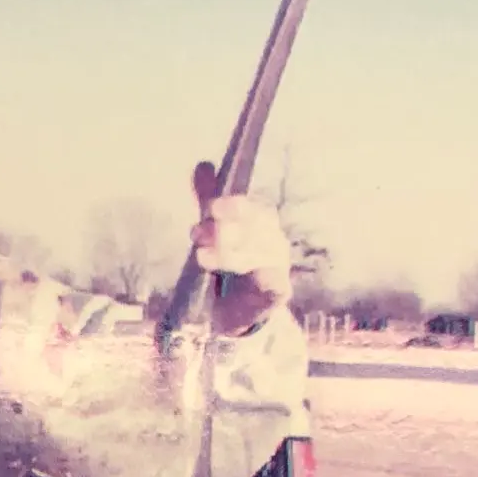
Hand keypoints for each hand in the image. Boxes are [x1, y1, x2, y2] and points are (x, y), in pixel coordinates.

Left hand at [189, 161, 293, 335]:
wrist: (237, 312)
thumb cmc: (227, 266)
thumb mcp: (215, 231)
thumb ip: (208, 200)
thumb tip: (203, 164)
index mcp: (260, 219)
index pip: (250, 207)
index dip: (233, 205)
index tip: (211, 207)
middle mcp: (273, 238)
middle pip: (256, 229)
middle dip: (224, 230)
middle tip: (196, 233)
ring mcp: (279, 264)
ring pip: (259, 254)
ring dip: (229, 254)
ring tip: (201, 257)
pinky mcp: (281, 290)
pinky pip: (271, 282)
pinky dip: (257, 280)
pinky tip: (236, 280)